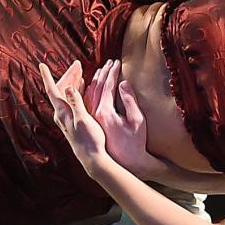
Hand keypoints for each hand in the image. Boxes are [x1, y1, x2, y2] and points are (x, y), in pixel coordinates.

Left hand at [39, 60, 109, 175]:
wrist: (91, 157)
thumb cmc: (89, 140)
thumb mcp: (83, 119)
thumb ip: (76, 103)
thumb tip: (69, 87)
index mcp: (62, 112)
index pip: (52, 90)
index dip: (47, 76)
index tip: (42, 64)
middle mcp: (61, 113)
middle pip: (61, 89)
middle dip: (69, 75)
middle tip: (78, 64)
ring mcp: (66, 117)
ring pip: (66, 94)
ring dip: (73, 81)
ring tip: (80, 70)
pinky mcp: (72, 120)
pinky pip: (71, 100)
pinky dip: (76, 90)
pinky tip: (82, 86)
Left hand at [84, 59, 162, 178]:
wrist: (127, 163)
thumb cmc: (135, 143)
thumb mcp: (137, 121)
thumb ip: (129, 100)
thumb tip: (123, 83)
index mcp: (104, 112)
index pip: (105, 86)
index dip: (112, 72)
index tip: (117, 61)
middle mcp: (94, 114)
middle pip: (95, 87)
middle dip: (103, 73)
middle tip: (110, 62)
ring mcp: (91, 120)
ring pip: (88, 94)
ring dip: (95, 80)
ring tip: (101, 70)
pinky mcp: (92, 124)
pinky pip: (86, 103)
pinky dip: (88, 91)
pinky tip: (90, 86)